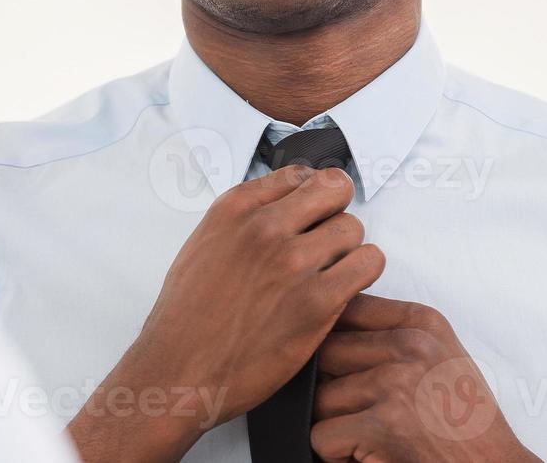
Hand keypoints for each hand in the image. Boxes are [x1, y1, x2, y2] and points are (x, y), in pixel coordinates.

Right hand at [68, 165, 384, 462]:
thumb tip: (283, 208)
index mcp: (235, 208)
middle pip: (334, 189)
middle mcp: (265, 227)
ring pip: (354, 228)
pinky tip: (342, 289)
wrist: (178, 372)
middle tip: (326, 240)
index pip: (300, 174)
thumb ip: (244, 220)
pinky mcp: (318, 301)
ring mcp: (293, 262)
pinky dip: (362, 273)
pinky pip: (368, 263)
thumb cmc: (185, 318)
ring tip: (328, 272)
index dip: (311, 196)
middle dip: (335, 213)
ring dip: (347, 249)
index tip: (310, 215)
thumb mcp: (203, 245)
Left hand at [311, 294, 539, 462]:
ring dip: (335, 425)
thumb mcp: (439, 357)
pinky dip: (336, 455)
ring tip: (372, 435)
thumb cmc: (464, 423)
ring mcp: (397, 382)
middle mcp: (412, 345)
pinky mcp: (386, 424)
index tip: (346, 367)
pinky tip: (369, 455)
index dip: (332, 339)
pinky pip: (322, 436)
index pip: (347, 308)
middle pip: (326, 352)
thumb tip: (326, 325)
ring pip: (319, 397)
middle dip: (330, 386)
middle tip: (359, 411)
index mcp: (423, 322)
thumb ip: (393, 334)